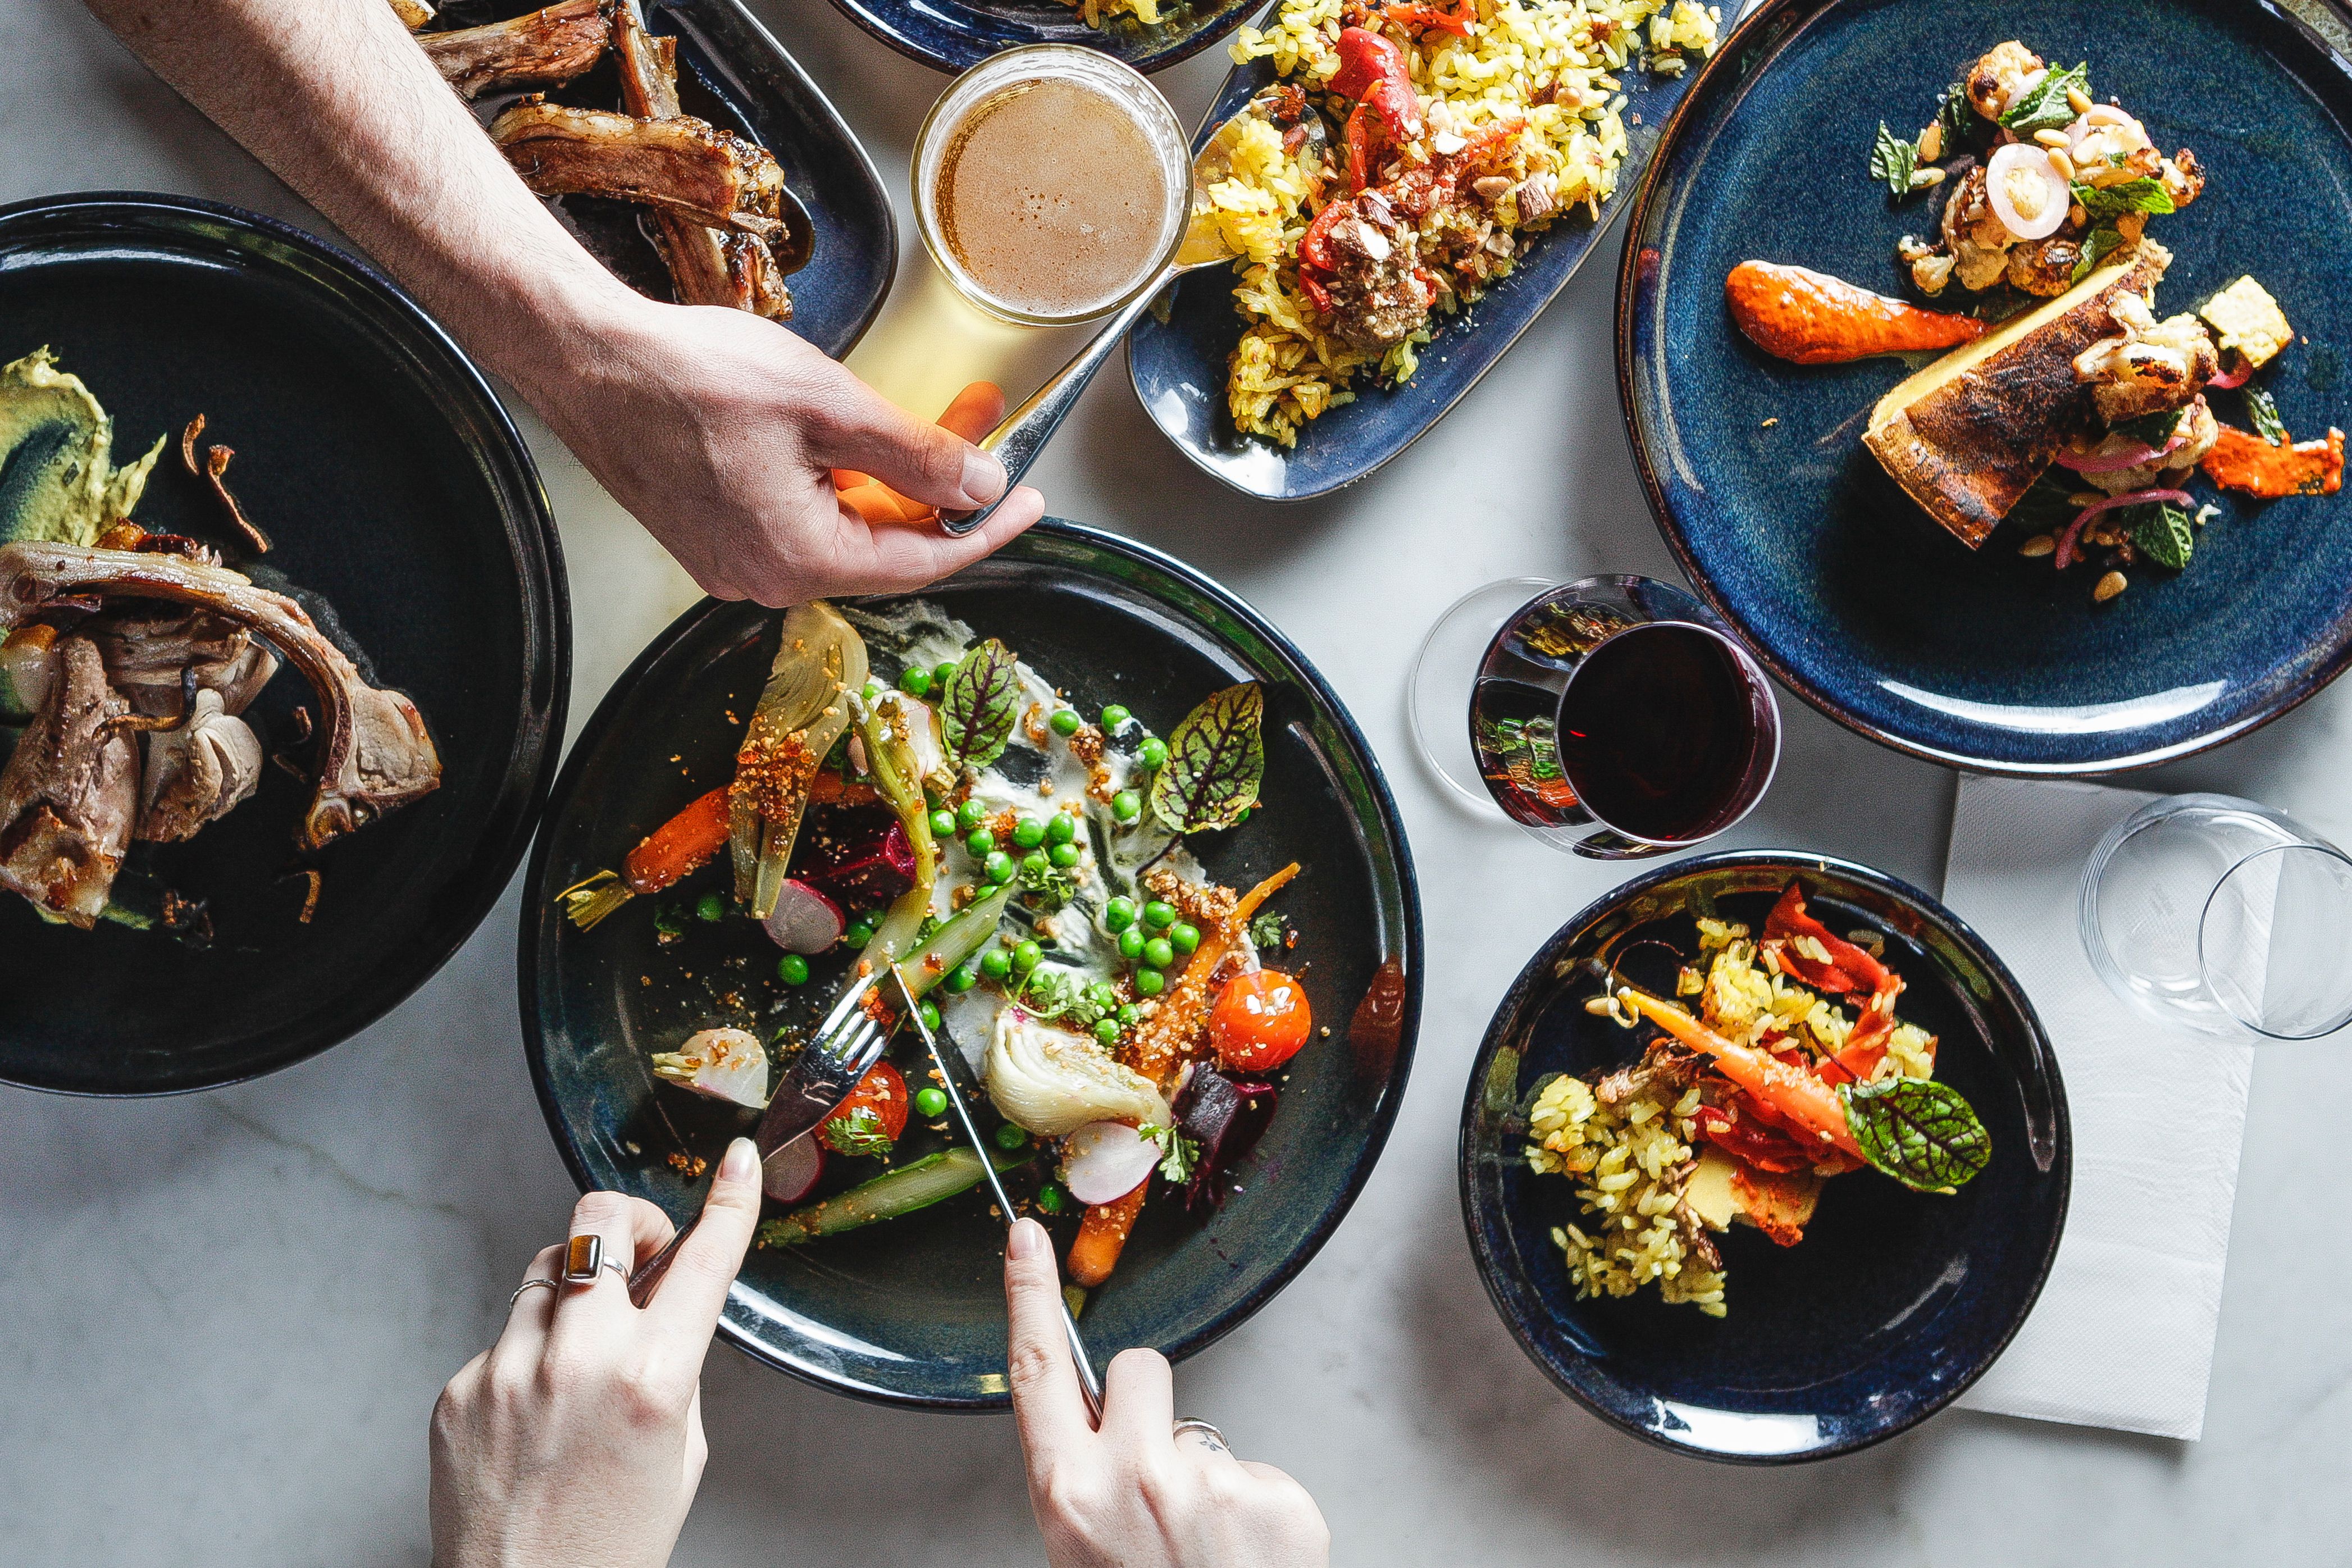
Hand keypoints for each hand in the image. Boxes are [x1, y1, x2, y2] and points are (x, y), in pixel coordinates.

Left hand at [429, 1137, 762, 1567]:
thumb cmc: (612, 1543)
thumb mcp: (680, 1449)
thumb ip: (676, 1362)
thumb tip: (669, 1292)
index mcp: (651, 1380)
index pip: (704, 1260)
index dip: (730, 1202)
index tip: (739, 1164)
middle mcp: (576, 1362)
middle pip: (600, 1221)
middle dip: (632, 1222)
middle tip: (643, 1252)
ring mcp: (507, 1371)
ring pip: (548, 1269)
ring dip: (577, 1291)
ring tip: (583, 1352)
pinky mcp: (460, 1390)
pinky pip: (504, 1336)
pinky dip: (529, 1356)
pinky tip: (537, 1411)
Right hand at [520, 285, 1043, 605]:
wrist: (588, 359)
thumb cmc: (689, 376)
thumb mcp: (828, 405)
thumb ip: (914, 453)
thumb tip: (981, 486)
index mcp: (800, 559)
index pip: (925, 560)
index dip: (988, 527)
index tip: (1031, 499)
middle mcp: (767, 580)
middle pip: (887, 545)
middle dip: (942, 486)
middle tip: (983, 427)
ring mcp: (737, 563)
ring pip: (847, 528)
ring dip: (895, 477)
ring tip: (934, 415)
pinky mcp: (716, 536)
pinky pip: (805, 519)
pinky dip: (845, 480)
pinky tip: (860, 435)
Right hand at [1004, 1218, 1330, 1567]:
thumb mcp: (1086, 1546)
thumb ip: (1087, 1477)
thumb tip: (1106, 1424)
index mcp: (1069, 1495)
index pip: (1038, 1371)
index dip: (1029, 1295)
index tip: (1026, 1234)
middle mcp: (1133, 1479)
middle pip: (1139, 1370)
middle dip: (1147, 1404)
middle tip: (1155, 1481)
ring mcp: (1209, 1485)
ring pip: (1202, 1429)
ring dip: (1204, 1474)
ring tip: (1206, 1548)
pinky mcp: (1275, 1495)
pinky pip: (1257, 1472)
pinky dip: (1257, 1512)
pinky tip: (1247, 1560)